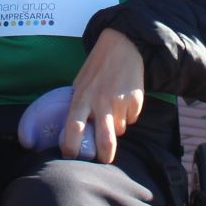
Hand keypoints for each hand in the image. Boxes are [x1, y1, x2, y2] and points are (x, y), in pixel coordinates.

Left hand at [62, 29, 145, 164]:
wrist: (123, 45)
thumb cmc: (97, 66)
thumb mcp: (80, 82)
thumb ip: (78, 103)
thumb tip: (74, 128)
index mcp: (82, 97)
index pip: (73, 128)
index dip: (70, 147)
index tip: (69, 156)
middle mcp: (101, 102)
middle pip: (104, 141)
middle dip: (105, 155)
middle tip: (104, 160)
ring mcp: (120, 102)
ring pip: (120, 129)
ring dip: (117, 125)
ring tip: (114, 108)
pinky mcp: (136, 100)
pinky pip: (132, 118)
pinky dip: (129, 114)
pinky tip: (125, 99)